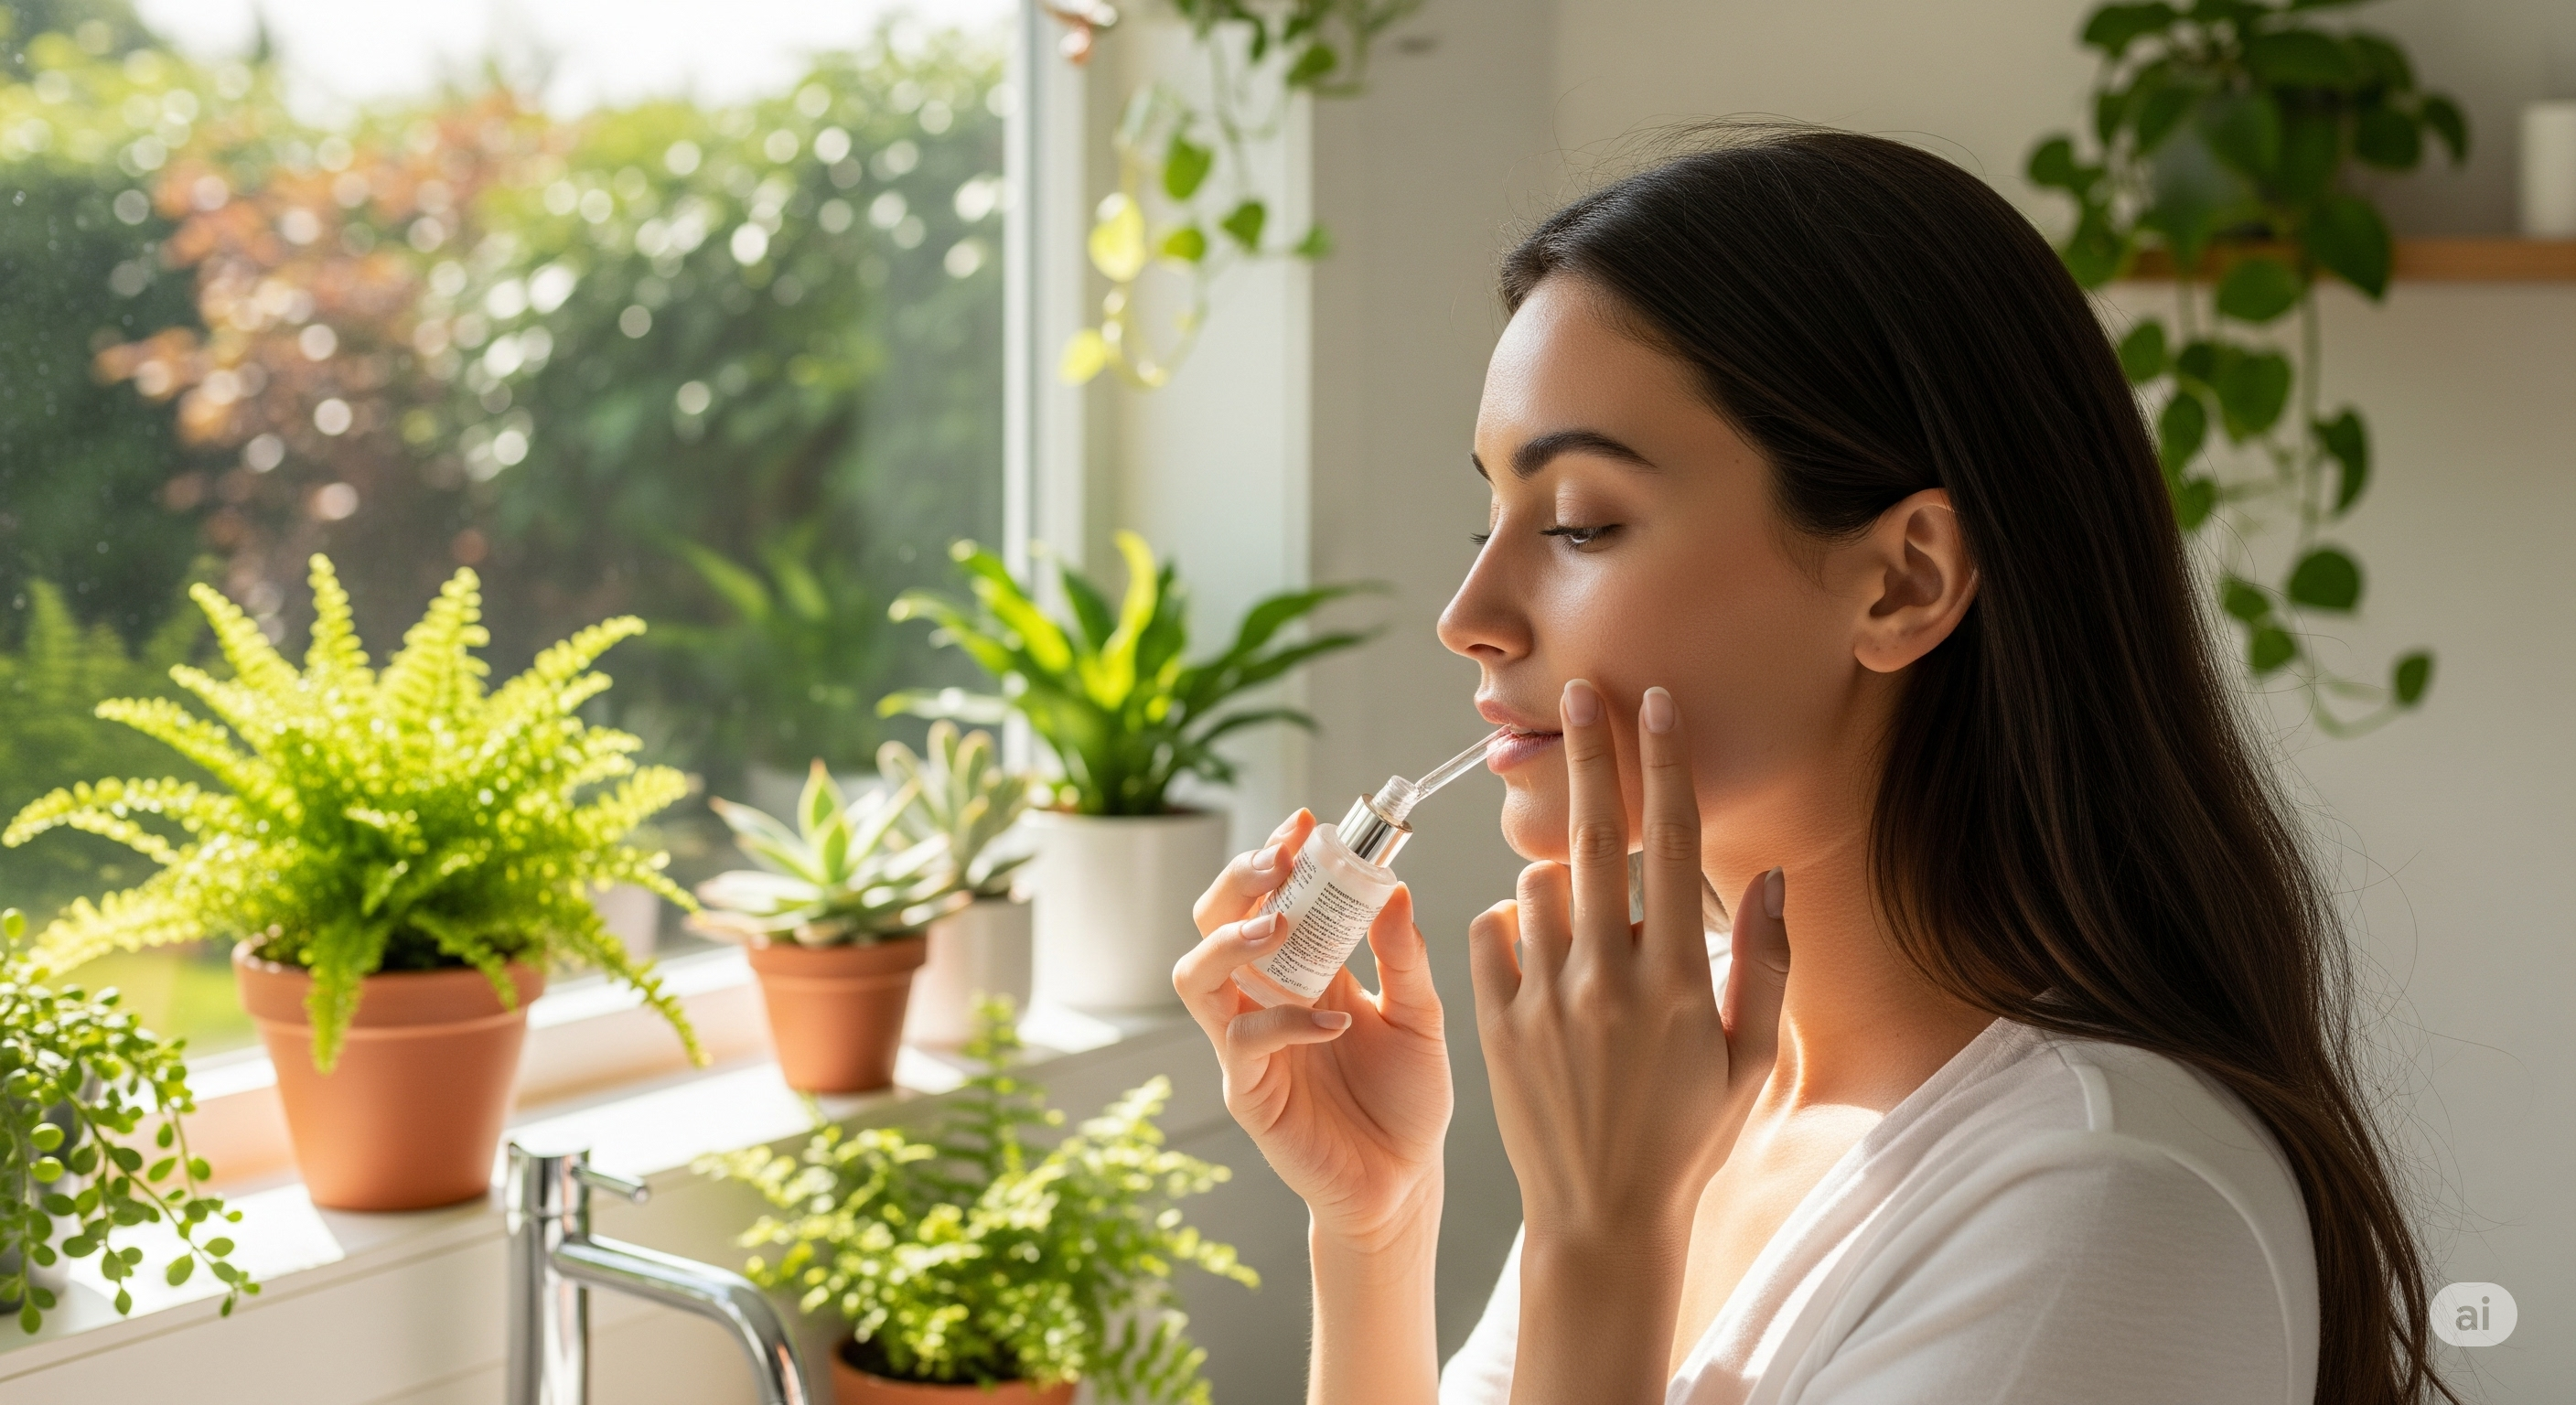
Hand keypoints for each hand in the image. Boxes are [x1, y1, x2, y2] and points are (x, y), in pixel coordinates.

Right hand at [1173, 810, 1454, 1246]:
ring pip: (1196, 974)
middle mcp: (1264, 997)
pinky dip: (1284, 1019)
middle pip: (1212, 920)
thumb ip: (1406, 958)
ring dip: (1231, 939)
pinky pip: (1242, 1040)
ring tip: (1279, 924)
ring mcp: (1248, 1043)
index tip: (1306, 822)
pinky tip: (1335, 1021)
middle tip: (1279, 859)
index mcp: (1303, 968)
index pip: (1268, 895)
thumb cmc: (1408, 1099)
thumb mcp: (1420, 1016)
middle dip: (1237, 880)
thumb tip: (1396, 889)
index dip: (1277, 855)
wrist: (1406, 1181)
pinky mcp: (1248, 1091)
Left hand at [1468, 681, 1790, 1246]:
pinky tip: (1541, 949)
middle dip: (1590, 754)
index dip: (1665, 764)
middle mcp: (1606, 979)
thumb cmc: (1688, 1138)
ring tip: (1586, 913)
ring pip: (1539, 884)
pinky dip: (1513, 923)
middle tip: (1577, 694)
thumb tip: (1765, 876)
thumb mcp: (1750, 1060)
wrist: (1603, 1219)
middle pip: (1596, 836)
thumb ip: (1766, 963)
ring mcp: (1543, 999)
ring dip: (1561, 872)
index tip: (1656, 702)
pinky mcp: (1494, 1023)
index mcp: (1677, 982)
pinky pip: (1491, 932)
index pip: (1671, 844)